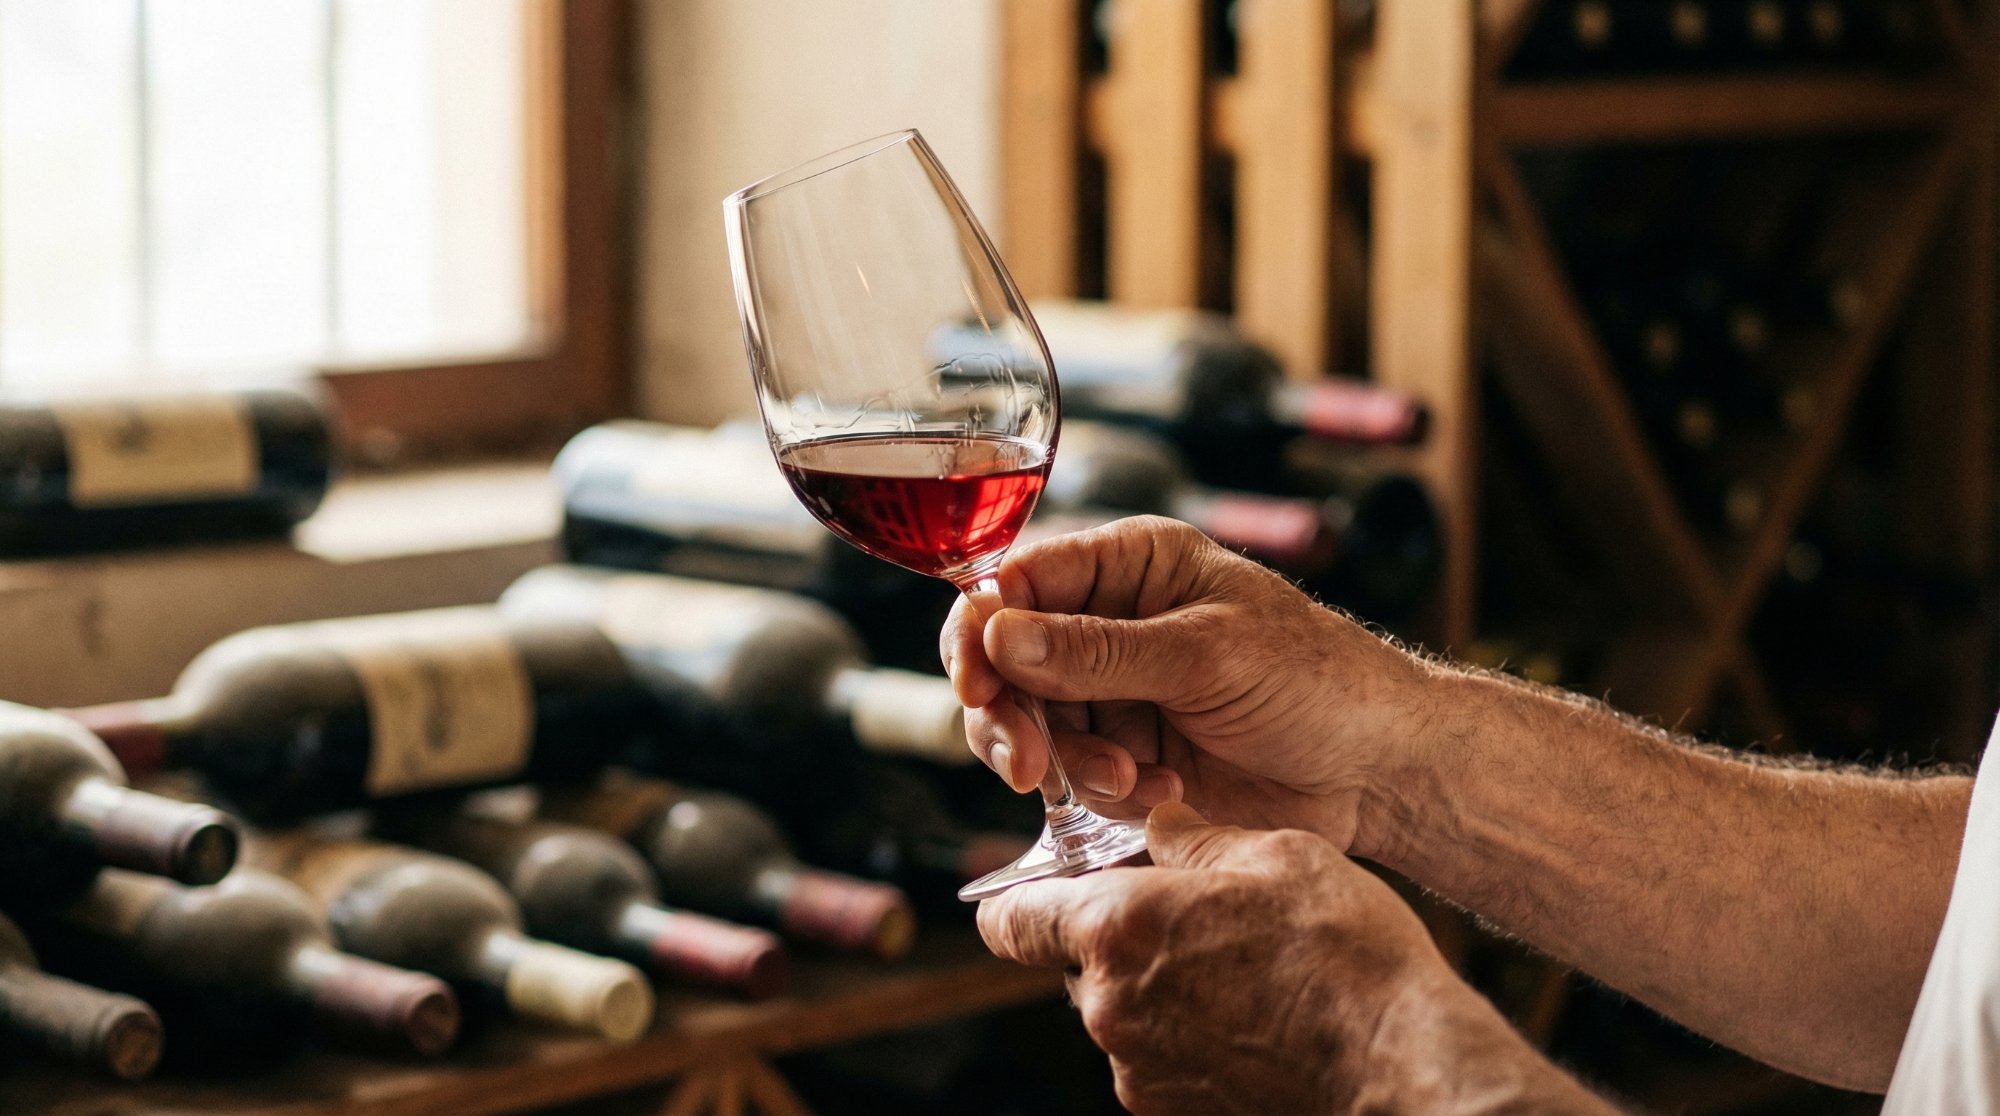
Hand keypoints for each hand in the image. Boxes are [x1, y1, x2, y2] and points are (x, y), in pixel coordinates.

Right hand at [942, 515, 1441, 844]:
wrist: (1378, 770)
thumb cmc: (1316, 680)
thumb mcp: (1207, 654)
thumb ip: (1099, 650)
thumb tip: (998, 634)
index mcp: (1128, 565)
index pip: (1015, 583)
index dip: (980, 633)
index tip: (978, 686)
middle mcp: (1106, 623)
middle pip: (1003, 662)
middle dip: (1010, 715)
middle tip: (1029, 766)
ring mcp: (1111, 693)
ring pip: (1028, 726)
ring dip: (1064, 762)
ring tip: (1129, 780)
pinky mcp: (1123, 756)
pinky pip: (1069, 778)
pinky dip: (1100, 793)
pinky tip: (1160, 791)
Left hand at [978, 804, 1607, 1114]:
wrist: (1402, 1069)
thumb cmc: (1346, 956)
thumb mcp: (1275, 855)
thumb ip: (1192, 837)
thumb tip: (1155, 824)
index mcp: (1116, 930)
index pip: (1007, 919)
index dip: (1025, 896)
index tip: (1057, 883)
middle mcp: (1109, 1009)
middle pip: (1074, 964)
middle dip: (1118, 937)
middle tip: (1194, 916)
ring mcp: (1139, 1072)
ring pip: (1121, 1012)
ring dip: (1160, 986)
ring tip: (1243, 969)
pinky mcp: (1172, 1114)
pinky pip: (1158, 1058)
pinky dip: (1189, 1035)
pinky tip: (1255, 1016)